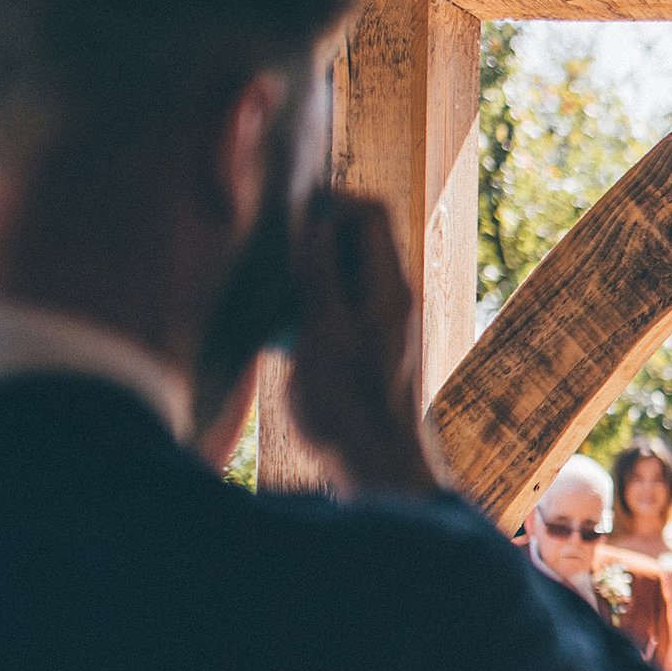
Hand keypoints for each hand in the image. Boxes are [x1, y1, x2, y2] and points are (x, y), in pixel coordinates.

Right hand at [287, 191, 440, 496]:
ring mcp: (386, 321)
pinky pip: (342, 304)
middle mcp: (396, 299)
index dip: (330, 204)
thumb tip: (317, 223)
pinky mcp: (371, 344)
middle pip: (359, 239)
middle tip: (277, 259)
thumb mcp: (323, 334)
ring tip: (276, 296)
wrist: (377, 465)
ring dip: (310, 273)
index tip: (289, 220)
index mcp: (390, 289)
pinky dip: (314, 303)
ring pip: (347, 272)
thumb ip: (320, 277)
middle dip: (316, 238)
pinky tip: (286, 330)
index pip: (370, 214)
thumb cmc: (346, 405)